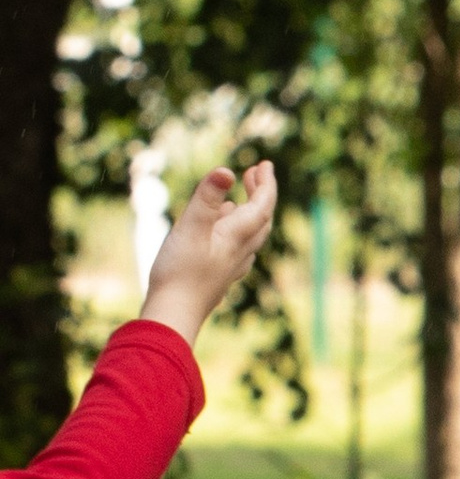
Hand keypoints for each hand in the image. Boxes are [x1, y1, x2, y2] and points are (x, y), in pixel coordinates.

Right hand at [138, 163, 276, 344]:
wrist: (174, 315)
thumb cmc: (180, 271)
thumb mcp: (190, 228)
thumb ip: (207, 199)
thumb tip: (227, 170)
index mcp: (237, 236)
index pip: (262, 205)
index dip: (266, 183)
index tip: (265, 164)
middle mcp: (240, 251)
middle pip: (260, 218)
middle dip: (260, 194)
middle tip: (256, 173)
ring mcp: (230, 266)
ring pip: (250, 234)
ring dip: (248, 211)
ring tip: (239, 197)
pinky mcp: (218, 276)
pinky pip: (236, 248)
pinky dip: (234, 230)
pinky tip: (222, 231)